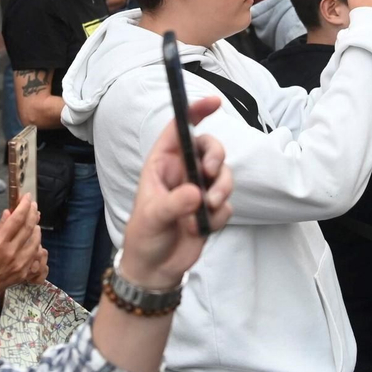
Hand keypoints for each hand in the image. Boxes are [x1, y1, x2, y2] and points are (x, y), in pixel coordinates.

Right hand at [0, 193, 47, 309]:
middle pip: (29, 227)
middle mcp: (12, 252)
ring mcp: (20, 263)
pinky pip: (34, 254)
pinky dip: (35, 243)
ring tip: (34, 220)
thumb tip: (9, 213)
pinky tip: (33, 238)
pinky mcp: (24, 272)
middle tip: (33, 204)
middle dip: (33, 213)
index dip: (24, 206)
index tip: (27, 197)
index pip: (17, 219)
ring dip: (36, 227)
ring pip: (36, 240)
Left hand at [117, 96, 233, 290]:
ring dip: (222, 188)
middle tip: (210, 172)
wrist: (156, 269)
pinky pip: (227, 204)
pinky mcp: (212, 210)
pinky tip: (201, 228)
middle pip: (210, 148)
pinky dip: (220, 215)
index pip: (180, 129)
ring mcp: (200, 191)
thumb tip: (197, 193)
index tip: (215, 102)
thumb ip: (173, 204)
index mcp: (162, 164)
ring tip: (210, 208)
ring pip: (223, 175)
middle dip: (216, 156)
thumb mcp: (152, 218)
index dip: (196, 111)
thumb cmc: (144, 236)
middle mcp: (183, 173)